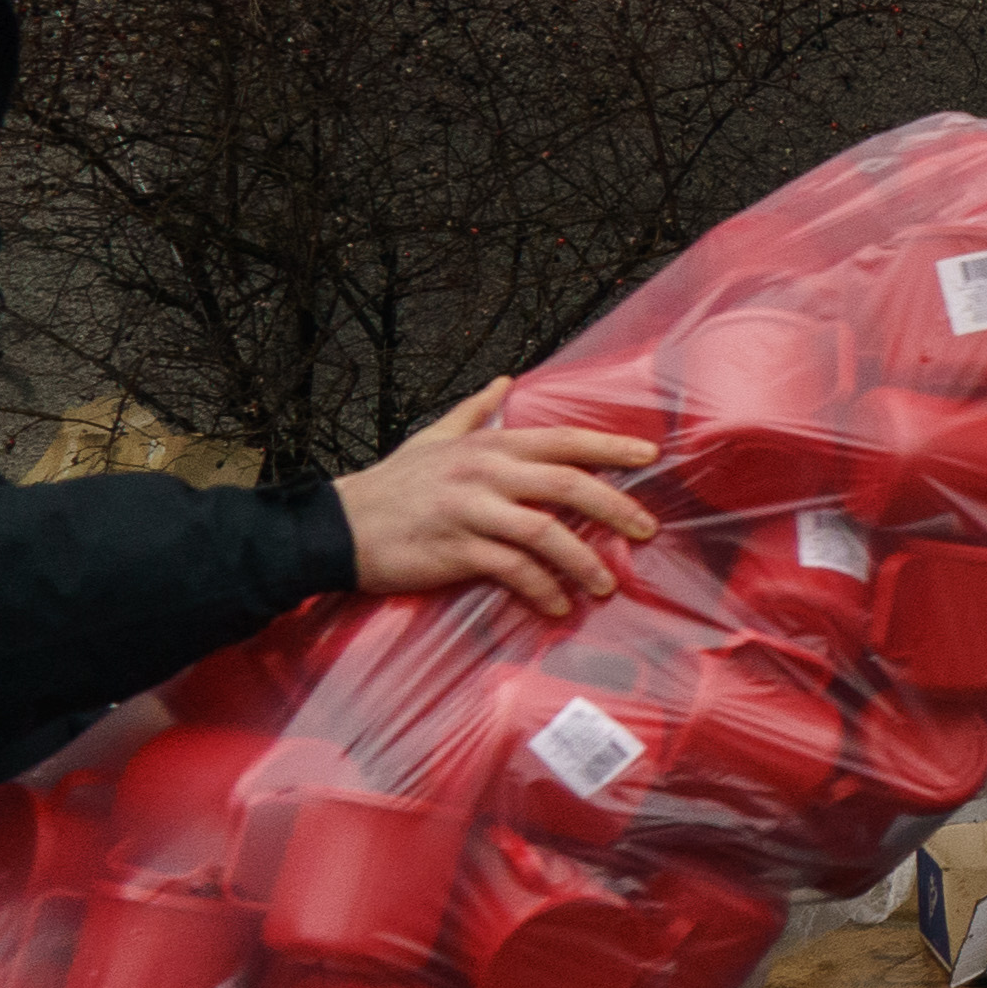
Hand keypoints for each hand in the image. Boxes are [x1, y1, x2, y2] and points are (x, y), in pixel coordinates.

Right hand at [333, 378, 659, 614]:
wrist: (336, 527)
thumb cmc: (390, 485)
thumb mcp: (431, 438)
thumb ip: (473, 412)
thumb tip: (504, 382)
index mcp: (486, 445)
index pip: (562, 440)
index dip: (610, 447)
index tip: (651, 456)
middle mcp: (484, 473)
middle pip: (568, 484)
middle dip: (617, 507)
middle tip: (648, 530)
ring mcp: (471, 512)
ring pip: (546, 531)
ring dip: (584, 561)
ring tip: (605, 584)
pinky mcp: (456, 551)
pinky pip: (514, 571)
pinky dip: (542, 590)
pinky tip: (557, 606)